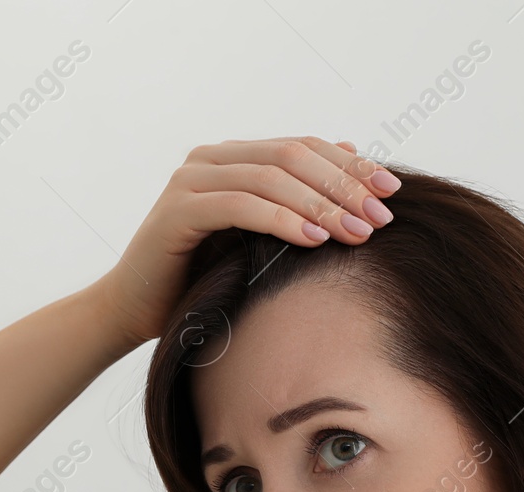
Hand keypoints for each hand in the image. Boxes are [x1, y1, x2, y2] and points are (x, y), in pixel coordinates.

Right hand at [86, 136, 401, 349]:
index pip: (303, 147)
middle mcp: (209, 159)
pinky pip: (240, 206)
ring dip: (320, 204)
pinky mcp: (176, 210)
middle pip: (293, 156)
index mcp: (231, 158)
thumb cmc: (197, 281)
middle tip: (379, 218)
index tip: (392, 193)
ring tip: (355, 234)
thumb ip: (293, 201)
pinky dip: (281, 220)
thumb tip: (350, 152)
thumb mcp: (255, 240)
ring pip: (271, 177)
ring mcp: (190, 180)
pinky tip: (314, 240)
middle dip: (343, 185)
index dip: (351, 165)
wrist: (132, 313)